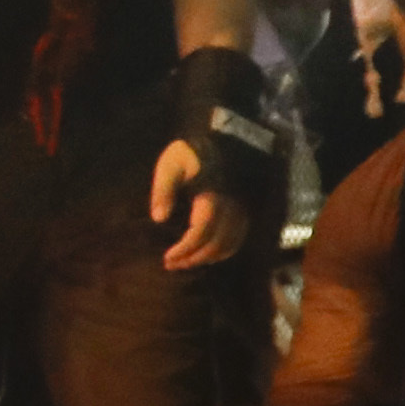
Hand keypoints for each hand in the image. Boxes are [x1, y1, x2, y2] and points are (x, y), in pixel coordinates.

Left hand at [150, 138, 251, 269]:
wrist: (223, 140)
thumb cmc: (191, 152)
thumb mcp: (171, 164)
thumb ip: (163, 190)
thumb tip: (159, 219)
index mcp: (212, 194)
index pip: (202, 230)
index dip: (186, 248)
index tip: (167, 258)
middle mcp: (231, 205)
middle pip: (217, 243)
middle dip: (194, 258)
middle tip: (171, 265)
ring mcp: (241, 209)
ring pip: (230, 244)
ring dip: (207, 258)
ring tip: (184, 263)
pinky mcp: (245, 211)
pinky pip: (239, 239)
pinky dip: (223, 252)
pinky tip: (205, 255)